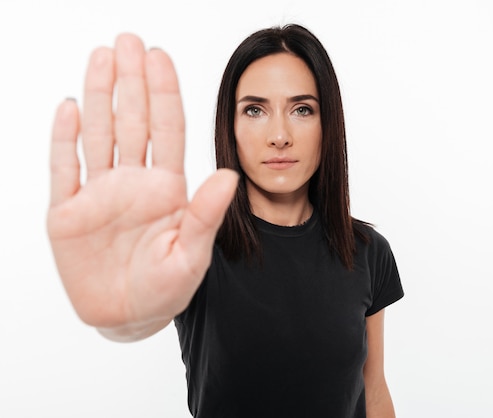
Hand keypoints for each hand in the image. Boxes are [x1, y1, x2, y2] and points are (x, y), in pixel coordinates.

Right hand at [47, 34, 237, 333]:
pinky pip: (66, 169)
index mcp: (167, 188)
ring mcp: (100, 194)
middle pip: (132, 121)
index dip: (163, 93)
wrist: (129, 316)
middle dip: (130, 81)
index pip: (167, 130)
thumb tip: (230, 175)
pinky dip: (65, 140)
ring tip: (100, 58)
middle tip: (127, 41)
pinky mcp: (69, 212)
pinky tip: (70, 108)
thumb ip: (206, 214)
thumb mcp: (192, 253)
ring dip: (99, 96)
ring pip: (99, 135)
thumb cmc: (168, 287)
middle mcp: (134, 182)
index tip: (159, 56)